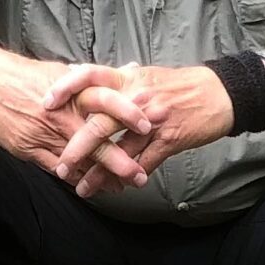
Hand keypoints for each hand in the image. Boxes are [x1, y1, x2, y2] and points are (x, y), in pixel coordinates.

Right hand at [0, 46, 153, 189]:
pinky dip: (74, 177)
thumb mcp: (62, 71)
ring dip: (100, 177)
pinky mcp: (30, 149)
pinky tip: (87, 185)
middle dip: (121, 161)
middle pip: (98, 141)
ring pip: (79, 161)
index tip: (150, 126)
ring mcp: (46, 134)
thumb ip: (95, 79)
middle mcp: (63, 114)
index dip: (130, 114)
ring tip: (119, 188)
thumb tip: (127, 71)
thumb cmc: (25, 75)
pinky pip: (57, 168)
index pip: (108, 102)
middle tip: (140, 175)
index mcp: (74, 91)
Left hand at [43, 63, 237, 197]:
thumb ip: (117, 80)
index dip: (65, 88)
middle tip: (60, 166)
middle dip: (76, 149)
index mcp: (128, 78)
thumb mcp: (147, 75)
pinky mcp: (169, 140)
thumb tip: (88, 76)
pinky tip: (117, 189)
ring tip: (82, 188)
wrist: (219, 93)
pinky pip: (144, 163)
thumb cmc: (180, 85)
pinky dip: (129, 177)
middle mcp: (137, 98)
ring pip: (119, 151)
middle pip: (99, 124)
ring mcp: (153, 120)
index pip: (89, 76)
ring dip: (98, 173)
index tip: (46, 103)